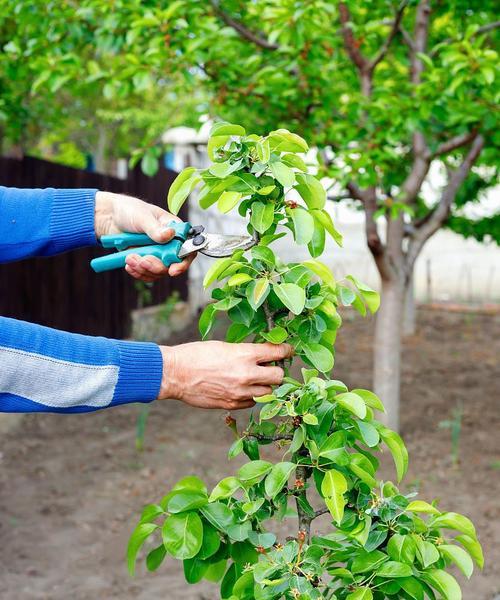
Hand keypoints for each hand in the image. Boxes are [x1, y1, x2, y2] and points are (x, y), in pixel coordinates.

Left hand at [94, 191, 194, 281]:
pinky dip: (137, 272)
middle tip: (143, 261)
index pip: (187, 248)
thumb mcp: (143, 217)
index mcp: (174, 231)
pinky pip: (147, 274)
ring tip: (129, 258)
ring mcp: (158, 254)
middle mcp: (169, 244)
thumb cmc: (130, 211)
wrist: (110, 218)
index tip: (173, 269)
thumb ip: (155, 229)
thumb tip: (169, 235)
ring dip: (143, 269)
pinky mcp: (146, 261)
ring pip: (158, 272)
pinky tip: (129, 263)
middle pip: (172, 265)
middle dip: (157, 266)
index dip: (184, 261)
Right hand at [158, 341, 292, 409]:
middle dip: (278, 371)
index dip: (286, 350)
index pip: (277, 352)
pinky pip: (252, 403)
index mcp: (244, 354)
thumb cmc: (196, 355)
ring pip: (268, 393)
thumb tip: (262, 355)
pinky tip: (244, 389)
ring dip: (266, 386)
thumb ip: (245, 352)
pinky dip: (252, 397)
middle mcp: (246, 374)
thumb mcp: (224, 346)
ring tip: (258, 379)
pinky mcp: (231, 404)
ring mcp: (239, 392)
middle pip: (279, 376)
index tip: (288, 350)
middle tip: (272, 367)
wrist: (175, 374)